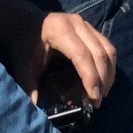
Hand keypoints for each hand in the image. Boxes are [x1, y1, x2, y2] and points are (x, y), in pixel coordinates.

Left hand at [0, 0, 116, 106]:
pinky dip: (109, 65)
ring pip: (108, 49)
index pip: (82, 55)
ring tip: (102, 93)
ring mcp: (86, 24)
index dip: (90, 77)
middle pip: (99, 52)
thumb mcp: (23, 66)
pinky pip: (107, 46)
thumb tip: (34, 110)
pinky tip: (104, 80)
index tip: (93, 98)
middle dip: (103, 79)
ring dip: (109, 73)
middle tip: (97, 102)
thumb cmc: (25, 45)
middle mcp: (77, 24)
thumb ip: (29, 87)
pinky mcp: (90, 28)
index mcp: (60, 31)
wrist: (25, 22)